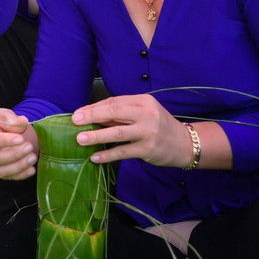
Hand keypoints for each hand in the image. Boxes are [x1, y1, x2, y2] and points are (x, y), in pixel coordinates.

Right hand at [0, 108, 37, 179]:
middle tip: (29, 147)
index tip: (20, 139)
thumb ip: (11, 119)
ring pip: (0, 171)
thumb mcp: (2, 115)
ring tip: (32, 157)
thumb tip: (23, 122)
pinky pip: (6, 177)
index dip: (3, 141)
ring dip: (18, 166)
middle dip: (14, 155)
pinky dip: (20, 175)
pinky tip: (31, 169)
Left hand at [71, 94, 193, 166]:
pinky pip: (123, 151)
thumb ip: (121, 113)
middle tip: (74, 121)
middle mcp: (146, 114)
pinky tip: (95, 157)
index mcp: (143, 101)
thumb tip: (92, 116)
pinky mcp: (148, 149)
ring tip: (80, 139)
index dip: (94, 107)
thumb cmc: (158, 126)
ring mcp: (148, 132)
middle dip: (91, 116)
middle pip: (113, 113)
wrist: (184, 143)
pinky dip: (107, 154)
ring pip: (117, 133)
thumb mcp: (143, 113)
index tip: (78, 113)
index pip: (113, 102)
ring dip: (96, 136)